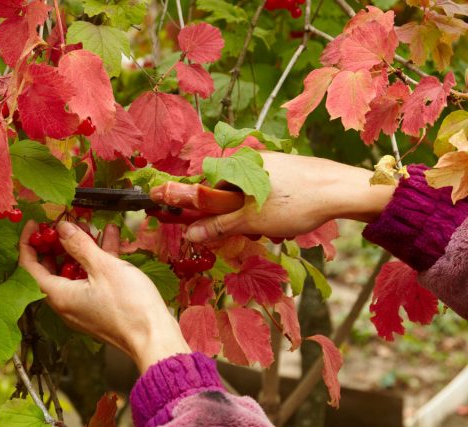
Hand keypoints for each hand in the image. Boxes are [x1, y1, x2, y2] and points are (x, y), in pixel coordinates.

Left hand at [19, 220, 190, 372]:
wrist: (155, 337)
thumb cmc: (129, 305)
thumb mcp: (103, 267)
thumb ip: (79, 245)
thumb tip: (62, 228)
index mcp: (59, 296)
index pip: (29, 267)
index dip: (28, 243)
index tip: (34, 223)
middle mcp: (66, 303)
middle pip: (51, 268)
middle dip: (57, 243)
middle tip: (64, 223)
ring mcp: (83, 306)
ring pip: (74, 272)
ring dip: (81, 248)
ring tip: (90, 225)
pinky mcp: (100, 307)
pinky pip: (91, 279)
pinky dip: (97, 260)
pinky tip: (110, 238)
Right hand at [154, 151, 395, 241]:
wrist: (343, 189)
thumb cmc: (294, 202)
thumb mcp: (250, 220)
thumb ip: (217, 226)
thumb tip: (189, 233)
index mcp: (236, 166)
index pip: (203, 186)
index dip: (197, 207)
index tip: (201, 223)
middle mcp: (251, 161)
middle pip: (227, 195)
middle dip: (235, 218)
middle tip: (251, 233)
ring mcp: (271, 166)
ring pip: (250, 198)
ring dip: (256, 218)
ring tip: (275, 232)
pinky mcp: (288, 172)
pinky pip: (269, 194)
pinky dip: (273, 211)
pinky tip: (288, 223)